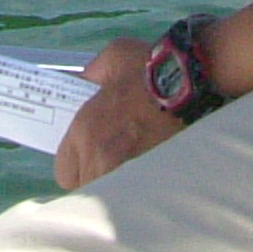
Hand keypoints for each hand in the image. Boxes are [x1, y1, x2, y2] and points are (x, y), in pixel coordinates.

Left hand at [53, 37, 182, 190]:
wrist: (188, 82)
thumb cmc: (149, 69)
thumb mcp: (114, 56)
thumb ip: (93, 73)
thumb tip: (85, 82)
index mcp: (84, 129)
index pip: (64, 170)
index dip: (76, 166)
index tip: (87, 158)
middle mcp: (98, 155)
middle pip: (85, 188)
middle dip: (94, 179)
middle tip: (110, 164)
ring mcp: (124, 170)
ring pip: (109, 194)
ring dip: (115, 186)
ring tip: (130, 173)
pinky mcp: (150, 178)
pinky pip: (134, 195)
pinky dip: (137, 190)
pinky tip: (147, 178)